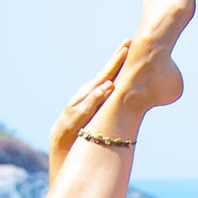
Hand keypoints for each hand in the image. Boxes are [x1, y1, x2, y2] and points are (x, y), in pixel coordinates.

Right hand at [49, 39, 129, 187]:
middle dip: (116, 59)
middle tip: (129, 43)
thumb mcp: (101, 122)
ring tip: (121, 57)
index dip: (119, 62)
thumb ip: (111, 110)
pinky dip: (96, 96)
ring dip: (109, 72)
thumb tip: (132, 106)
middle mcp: (84, 98)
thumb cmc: (85, 138)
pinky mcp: (72, 119)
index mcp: (93, 98)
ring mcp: (77, 107)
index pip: (109, 77)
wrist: (64, 154)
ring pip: (95, 87)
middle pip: (102, 76)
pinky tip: (107, 87)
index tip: (132, 46)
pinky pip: (86, 106)